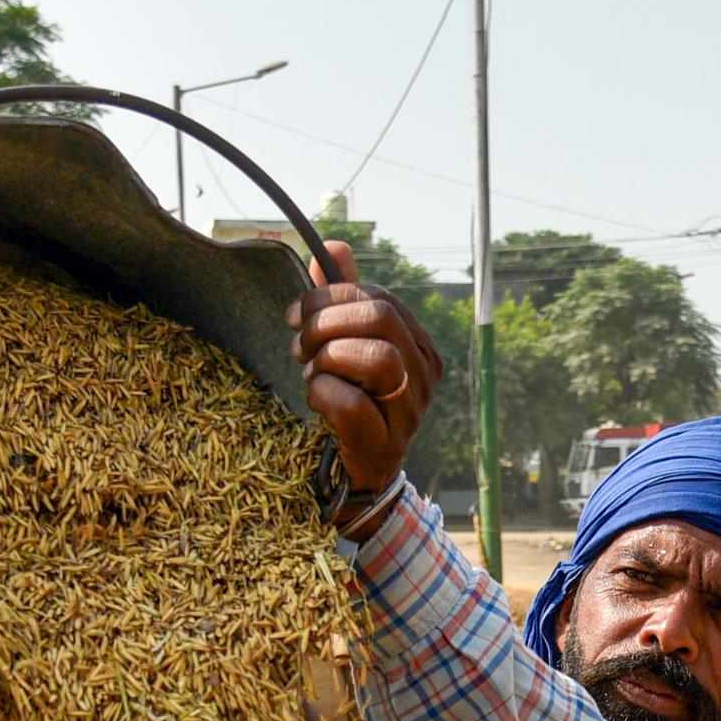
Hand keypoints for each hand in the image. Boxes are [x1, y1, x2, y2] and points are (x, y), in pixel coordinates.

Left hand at [289, 241, 443, 529]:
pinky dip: (322, 394)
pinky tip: (314, 399)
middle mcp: (425, 376)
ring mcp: (410, 412)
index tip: (296, 315)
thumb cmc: (351, 403)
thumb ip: (343, 298)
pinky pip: (351, 405)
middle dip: (326, 321)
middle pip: (382, 318)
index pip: (381, 298)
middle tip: (298, 343)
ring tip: (309, 371)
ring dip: (327, 357)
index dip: (332, 296)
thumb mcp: (348, 346)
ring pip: (377, 357)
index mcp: (420, 346)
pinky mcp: (385, 444)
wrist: (358, 476)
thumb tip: (333, 244)